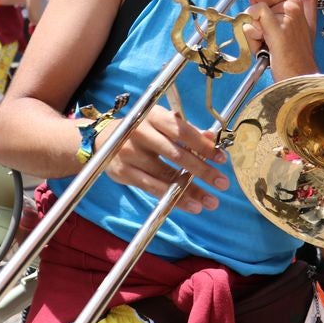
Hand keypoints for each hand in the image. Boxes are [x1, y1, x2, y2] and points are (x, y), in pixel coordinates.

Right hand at [95, 105, 230, 213]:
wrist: (101, 140)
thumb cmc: (140, 131)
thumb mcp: (161, 124)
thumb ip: (186, 130)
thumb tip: (212, 137)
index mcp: (153, 116)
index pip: (182, 131)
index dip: (204, 146)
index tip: (222, 159)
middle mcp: (140, 133)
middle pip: (177, 154)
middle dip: (203, 170)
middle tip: (223, 183)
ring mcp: (130, 154)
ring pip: (167, 176)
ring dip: (191, 190)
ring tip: (211, 201)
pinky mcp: (124, 173)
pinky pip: (154, 188)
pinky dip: (175, 199)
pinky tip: (192, 206)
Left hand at [241, 0, 318, 79]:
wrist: (300, 77)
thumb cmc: (297, 55)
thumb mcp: (307, 24)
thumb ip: (309, 2)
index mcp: (295, 1)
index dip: (255, 9)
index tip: (264, 25)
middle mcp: (292, 4)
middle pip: (253, 1)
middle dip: (253, 21)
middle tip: (267, 38)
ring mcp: (286, 15)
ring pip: (251, 12)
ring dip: (252, 34)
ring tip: (268, 45)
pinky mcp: (279, 28)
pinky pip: (254, 16)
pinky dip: (252, 35)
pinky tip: (265, 47)